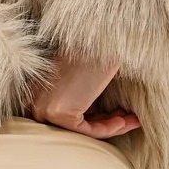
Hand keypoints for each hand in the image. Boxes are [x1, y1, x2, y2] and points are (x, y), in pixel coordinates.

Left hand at [23, 53, 141, 138]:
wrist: (99, 37)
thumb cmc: (95, 52)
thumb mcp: (81, 80)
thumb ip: (80, 100)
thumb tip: (97, 121)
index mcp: (37, 92)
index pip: (68, 118)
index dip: (99, 119)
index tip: (122, 116)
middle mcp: (35, 102)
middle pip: (75, 126)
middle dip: (107, 123)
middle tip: (130, 119)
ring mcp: (44, 109)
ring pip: (83, 130)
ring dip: (113, 126)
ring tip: (133, 119)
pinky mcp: (58, 114)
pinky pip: (88, 131)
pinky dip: (110, 128)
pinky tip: (127, 120)